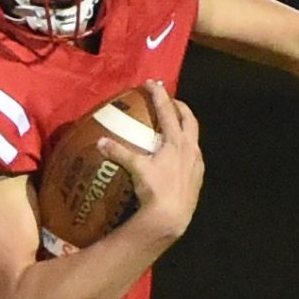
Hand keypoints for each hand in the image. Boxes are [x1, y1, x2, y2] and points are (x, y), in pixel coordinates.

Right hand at [103, 81, 203, 241]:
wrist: (172, 215)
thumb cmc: (155, 189)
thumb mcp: (136, 168)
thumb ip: (119, 153)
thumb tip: (101, 142)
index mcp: (176, 141)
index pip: (168, 111)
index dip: (159, 95)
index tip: (152, 83)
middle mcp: (190, 148)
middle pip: (189, 119)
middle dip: (179, 107)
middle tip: (169, 101)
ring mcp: (196, 162)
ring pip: (194, 137)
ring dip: (185, 127)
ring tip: (174, 127)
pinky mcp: (197, 176)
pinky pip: (193, 155)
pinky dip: (186, 147)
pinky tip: (177, 156)